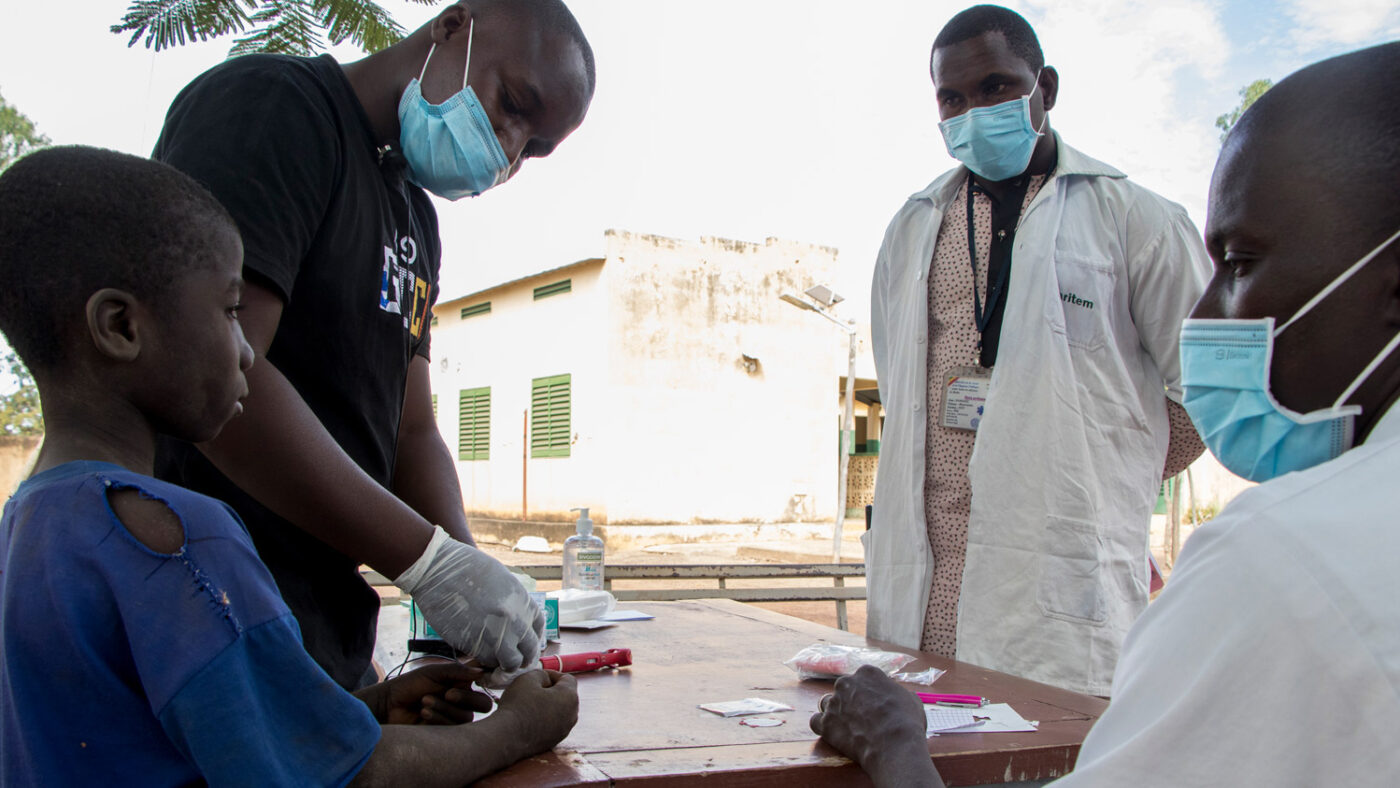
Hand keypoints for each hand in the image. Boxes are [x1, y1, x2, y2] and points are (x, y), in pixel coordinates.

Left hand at [378, 660, 492, 724]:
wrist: (389, 705)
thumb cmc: (409, 685)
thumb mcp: (433, 672)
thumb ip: (457, 670)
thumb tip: (481, 671)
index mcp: (462, 684)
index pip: (484, 683)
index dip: (485, 680)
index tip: (476, 678)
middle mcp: (462, 701)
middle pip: (484, 704)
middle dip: (467, 698)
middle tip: (448, 693)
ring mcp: (454, 717)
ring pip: (466, 716)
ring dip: (445, 708)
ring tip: (425, 702)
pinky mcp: (446, 733)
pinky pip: (453, 729)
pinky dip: (439, 718)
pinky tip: (424, 712)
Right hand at [395, 526, 544, 672]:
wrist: (436, 570)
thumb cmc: (464, 568)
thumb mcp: (500, 579)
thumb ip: (512, 601)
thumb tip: (517, 620)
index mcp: (521, 600)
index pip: (537, 628)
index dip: (531, 639)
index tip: (523, 644)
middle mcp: (514, 619)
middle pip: (528, 650)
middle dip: (522, 658)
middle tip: (510, 660)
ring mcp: (495, 633)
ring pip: (510, 662)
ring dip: (503, 664)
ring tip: (493, 660)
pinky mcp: (473, 644)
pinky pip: (486, 661)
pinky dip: (485, 662)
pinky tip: (478, 655)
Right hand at [494, 670, 578, 756]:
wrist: (507, 738)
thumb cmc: (518, 706)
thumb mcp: (528, 679)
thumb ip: (542, 674)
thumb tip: (546, 682)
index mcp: (570, 697)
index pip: (567, 679)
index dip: (552, 674)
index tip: (538, 677)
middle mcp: (572, 715)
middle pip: (565, 696)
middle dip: (551, 690)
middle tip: (532, 689)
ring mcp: (564, 730)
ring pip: (559, 711)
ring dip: (548, 705)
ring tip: (529, 705)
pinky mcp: (555, 741)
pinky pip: (553, 725)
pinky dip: (544, 719)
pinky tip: (528, 719)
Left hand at [810, 665, 943, 786]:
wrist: (894, 745)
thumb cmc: (907, 722)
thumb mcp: (910, 699)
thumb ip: (895, 693)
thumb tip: (894, 699)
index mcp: (867, 673)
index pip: (862, 678)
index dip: (868, 693)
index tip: (873, 704)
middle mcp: (846, 683)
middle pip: (843, 690)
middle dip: (850, 702)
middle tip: (861, 718)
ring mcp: (833, 703)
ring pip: (827, 704)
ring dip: (835, 713)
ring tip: (848, 728)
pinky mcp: (825, 723)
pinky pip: (816, 722)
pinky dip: (823, 727)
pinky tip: (833, 733)